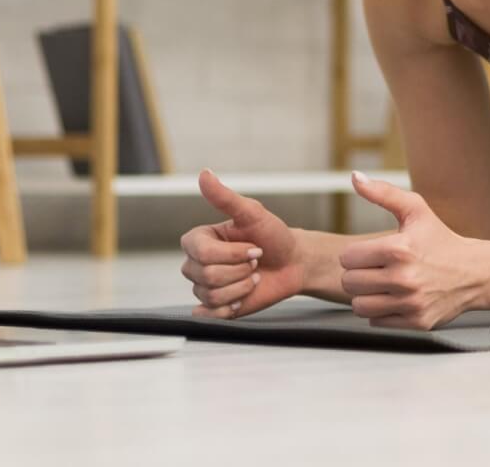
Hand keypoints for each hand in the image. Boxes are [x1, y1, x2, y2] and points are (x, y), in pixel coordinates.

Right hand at [180, 169, 304, 318]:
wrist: (292, 262)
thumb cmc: (273, 235)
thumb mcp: (252, 213)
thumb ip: (225, 197)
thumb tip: (205, 173)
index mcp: (199, 240)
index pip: (202, 253)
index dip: (233, 254)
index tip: (254, 246)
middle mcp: (197, 263)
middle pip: (206, 276)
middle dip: (241, 270)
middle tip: (256, 261)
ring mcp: (205, 286)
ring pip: (212, 295)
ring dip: (242, 287)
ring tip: (254, 276)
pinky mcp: (215, 308)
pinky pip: (210, 315)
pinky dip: (230, 308)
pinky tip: (244, 296)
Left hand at [340, 170, 489, 330]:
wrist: (475, 272)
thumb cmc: (441, 240)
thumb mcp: (416, 210)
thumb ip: (383, 193)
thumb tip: (354, 177)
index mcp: (399, 249)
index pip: (347, 258)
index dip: (355, 255)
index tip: (369, 254)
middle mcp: (404, 278)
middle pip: (350, 283)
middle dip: (357, 275)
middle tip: (374, 270)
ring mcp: (411, 302)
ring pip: (359, 305)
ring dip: (366, 296)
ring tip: (380, 286)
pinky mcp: (417, 321)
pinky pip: (376, 321)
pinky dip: (381, 312)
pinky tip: (394, 299)